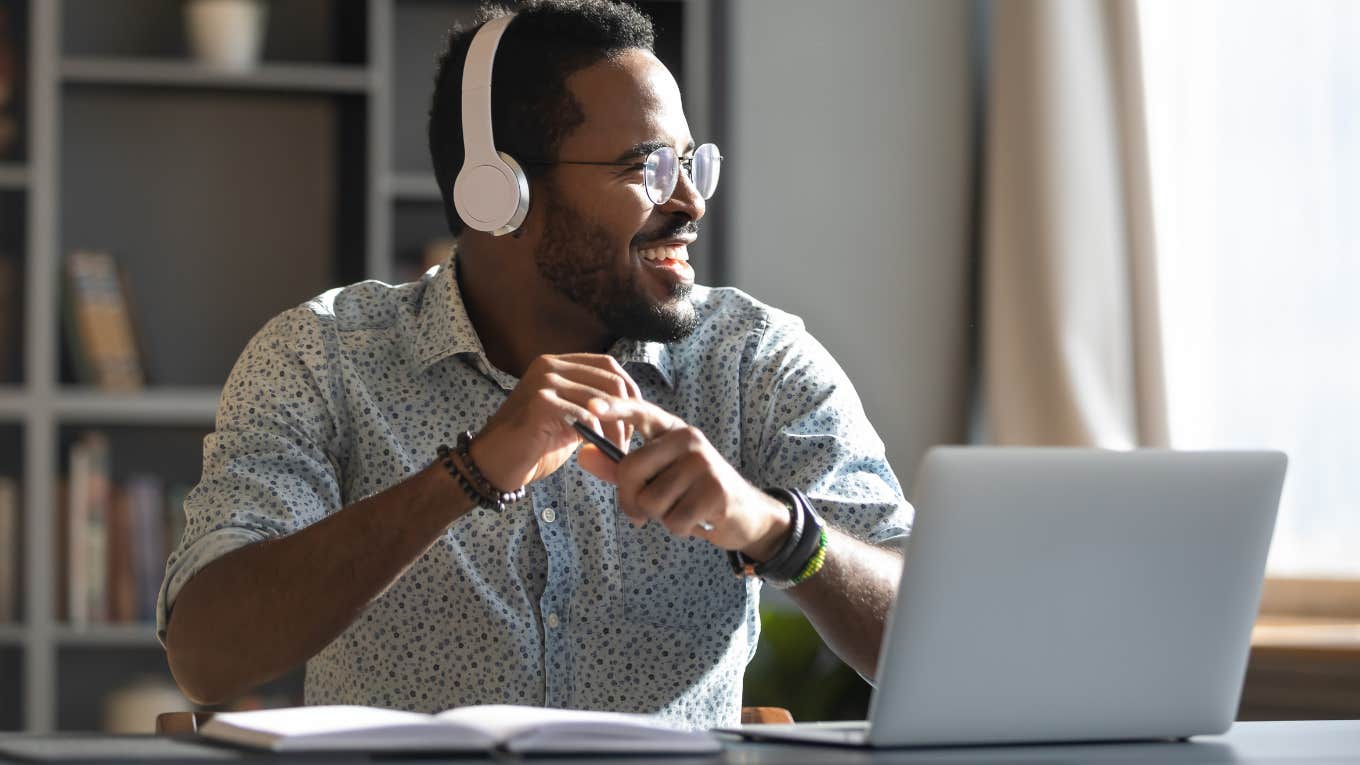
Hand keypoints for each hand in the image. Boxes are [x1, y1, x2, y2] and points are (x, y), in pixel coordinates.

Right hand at [469, 354, 638, 490]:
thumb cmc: (533, 445)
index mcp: (557, 364)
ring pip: (601, 399)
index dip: (629, 390)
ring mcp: (544, 381)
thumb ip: (592, 405)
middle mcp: (550, 365)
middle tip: (625, 441)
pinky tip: (596, 450)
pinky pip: (585, 414)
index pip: (608, 365)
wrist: (495, 464)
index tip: (636, 418)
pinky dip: (597, 435)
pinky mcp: (541, 402)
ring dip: (615, 429)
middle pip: (610, 380)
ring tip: (614, 451)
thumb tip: (628, 405)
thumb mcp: (569, 418)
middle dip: (627, 412)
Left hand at [578, 397, 790, 557]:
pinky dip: (679, 529)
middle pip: (631, 470)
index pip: (641, 412)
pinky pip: (674, 519)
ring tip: (681, 509)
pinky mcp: (716, 489)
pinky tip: (696, 520)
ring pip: (650, 501)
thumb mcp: (657, 477)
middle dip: (631, 500)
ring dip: (660, 517)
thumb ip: (619, 468)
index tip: (591, 406)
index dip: (615, 409)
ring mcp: (704, 462)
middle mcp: (688, 438)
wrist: (744, 514)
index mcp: (671, 430)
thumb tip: (583, 455)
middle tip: (645, 511)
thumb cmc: (693, 493)